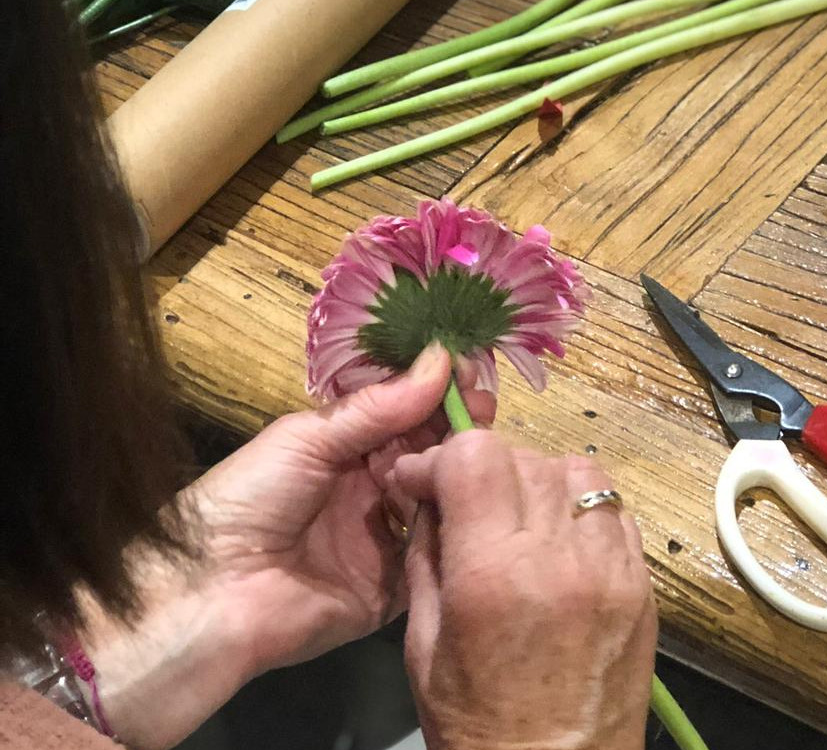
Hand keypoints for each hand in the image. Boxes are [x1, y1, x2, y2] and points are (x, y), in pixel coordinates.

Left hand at [81, 343, 495, 748]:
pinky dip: (454, 537)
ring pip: (437, 505)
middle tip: (486, 412)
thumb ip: (378, 407)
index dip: (438, 396)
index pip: (405, 417)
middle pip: (428, 457)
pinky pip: (433, 561)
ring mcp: (384, 542)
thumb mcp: (309, 438)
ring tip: (489, 455)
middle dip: (458, 432)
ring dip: (461, 481)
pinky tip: (478, 510)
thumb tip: (441, 358)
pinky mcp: (393, 591)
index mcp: (346, 451)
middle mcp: (370, 492)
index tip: (473, 376)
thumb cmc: (251, 498)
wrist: (213, 592)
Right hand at [387, 431, 656, 749]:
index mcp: (494, 575)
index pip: (476, 457)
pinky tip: (560, 539)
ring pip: (577, 469)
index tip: (424, 482)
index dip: (441, 460)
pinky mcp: (643, 583)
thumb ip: (425, 555)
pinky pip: (613, 509)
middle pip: (524, 456)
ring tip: (518, 518)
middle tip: (465, 505)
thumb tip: (428, 496)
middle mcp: (560, 558)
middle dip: (484, 470)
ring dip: (539, 480)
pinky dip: (581, 508)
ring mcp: (611, 567)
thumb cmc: (478, 724)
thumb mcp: (422, 643)